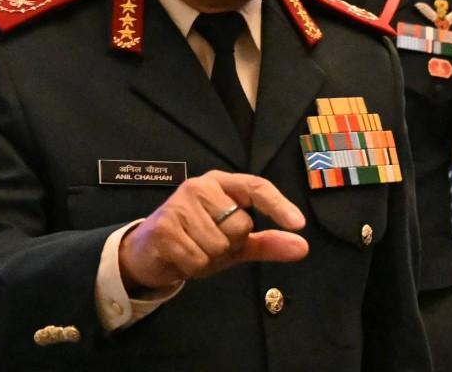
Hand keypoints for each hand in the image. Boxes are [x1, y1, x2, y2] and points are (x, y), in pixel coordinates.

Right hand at [118, 171, 307, 290]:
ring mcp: (180, 204)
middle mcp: (200, 186)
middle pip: (240, 226)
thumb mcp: (236, 243)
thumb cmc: (197, 241)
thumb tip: (302, 246)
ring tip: (194, 249)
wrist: (149, 252)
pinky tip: (181, 256)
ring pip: (219, 245)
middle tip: (209, 244)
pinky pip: (198, 259)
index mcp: (221, 184)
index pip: (255, 187)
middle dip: (230, 246)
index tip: (298, 224)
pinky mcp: (164, 227)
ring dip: (210, 258)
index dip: (278, 205)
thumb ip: (268, 242)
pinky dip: (194, 267)